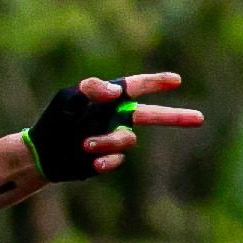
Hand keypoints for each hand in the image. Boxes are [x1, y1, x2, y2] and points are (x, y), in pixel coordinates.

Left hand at [30, 69, 207, 183]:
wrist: (42, 155)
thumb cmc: (54, 122)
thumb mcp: (69, 100)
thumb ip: (92, 90)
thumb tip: (118, 90)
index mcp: (107, 99)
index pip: (136, 87)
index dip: (156, 83)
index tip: (177, 80)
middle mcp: (114, 117)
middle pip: (150, 115)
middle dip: (175, 117)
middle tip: (200, 118)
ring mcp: (112, 138)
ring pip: (127, 141)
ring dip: (109, 142)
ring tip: (85, 144)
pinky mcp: (107, 158)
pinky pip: (117, 160)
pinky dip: (107, 160)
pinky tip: (92, 162)